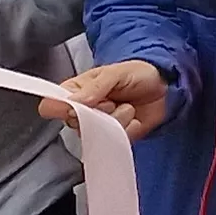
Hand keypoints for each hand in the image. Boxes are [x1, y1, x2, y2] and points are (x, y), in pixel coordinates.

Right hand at [44, 61, 171, 139]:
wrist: (164, 86)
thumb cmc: (136, 74)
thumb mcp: (115, 73)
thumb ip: (95, 87)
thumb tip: (74, 102)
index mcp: (74, 92)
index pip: (51, 106)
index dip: (62, 109)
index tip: (78, 106)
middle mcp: (81, 112)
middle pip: (73, 124)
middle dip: (98, 113)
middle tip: (112, 101)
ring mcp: (97, 126)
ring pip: (96, 134)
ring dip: (116, 119)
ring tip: (127, 106)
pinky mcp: (114, 137)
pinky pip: (114, 141)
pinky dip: (128, 129)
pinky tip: (134, 117)